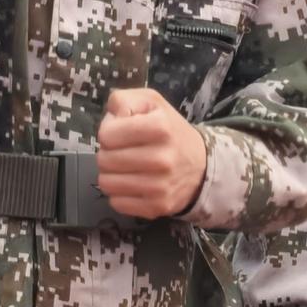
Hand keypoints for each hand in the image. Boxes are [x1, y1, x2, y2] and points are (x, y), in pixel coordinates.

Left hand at [96, 89, 207, 218]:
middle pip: (104, 160)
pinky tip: (134, 183)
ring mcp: (159, 186)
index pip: (107, 135)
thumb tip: (110, 117)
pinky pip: (117, 203)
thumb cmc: (170, 131)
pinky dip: (121, 193)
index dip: (109, 132)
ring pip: (106, 183)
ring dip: (112, 175)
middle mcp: (161, 158)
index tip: (122, 132)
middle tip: (124, 151)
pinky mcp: (156, 207)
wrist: (201, 166)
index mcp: (160, 127)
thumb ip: (124, 100)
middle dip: (109, 153)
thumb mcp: (152, 103)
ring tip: (127, 167)